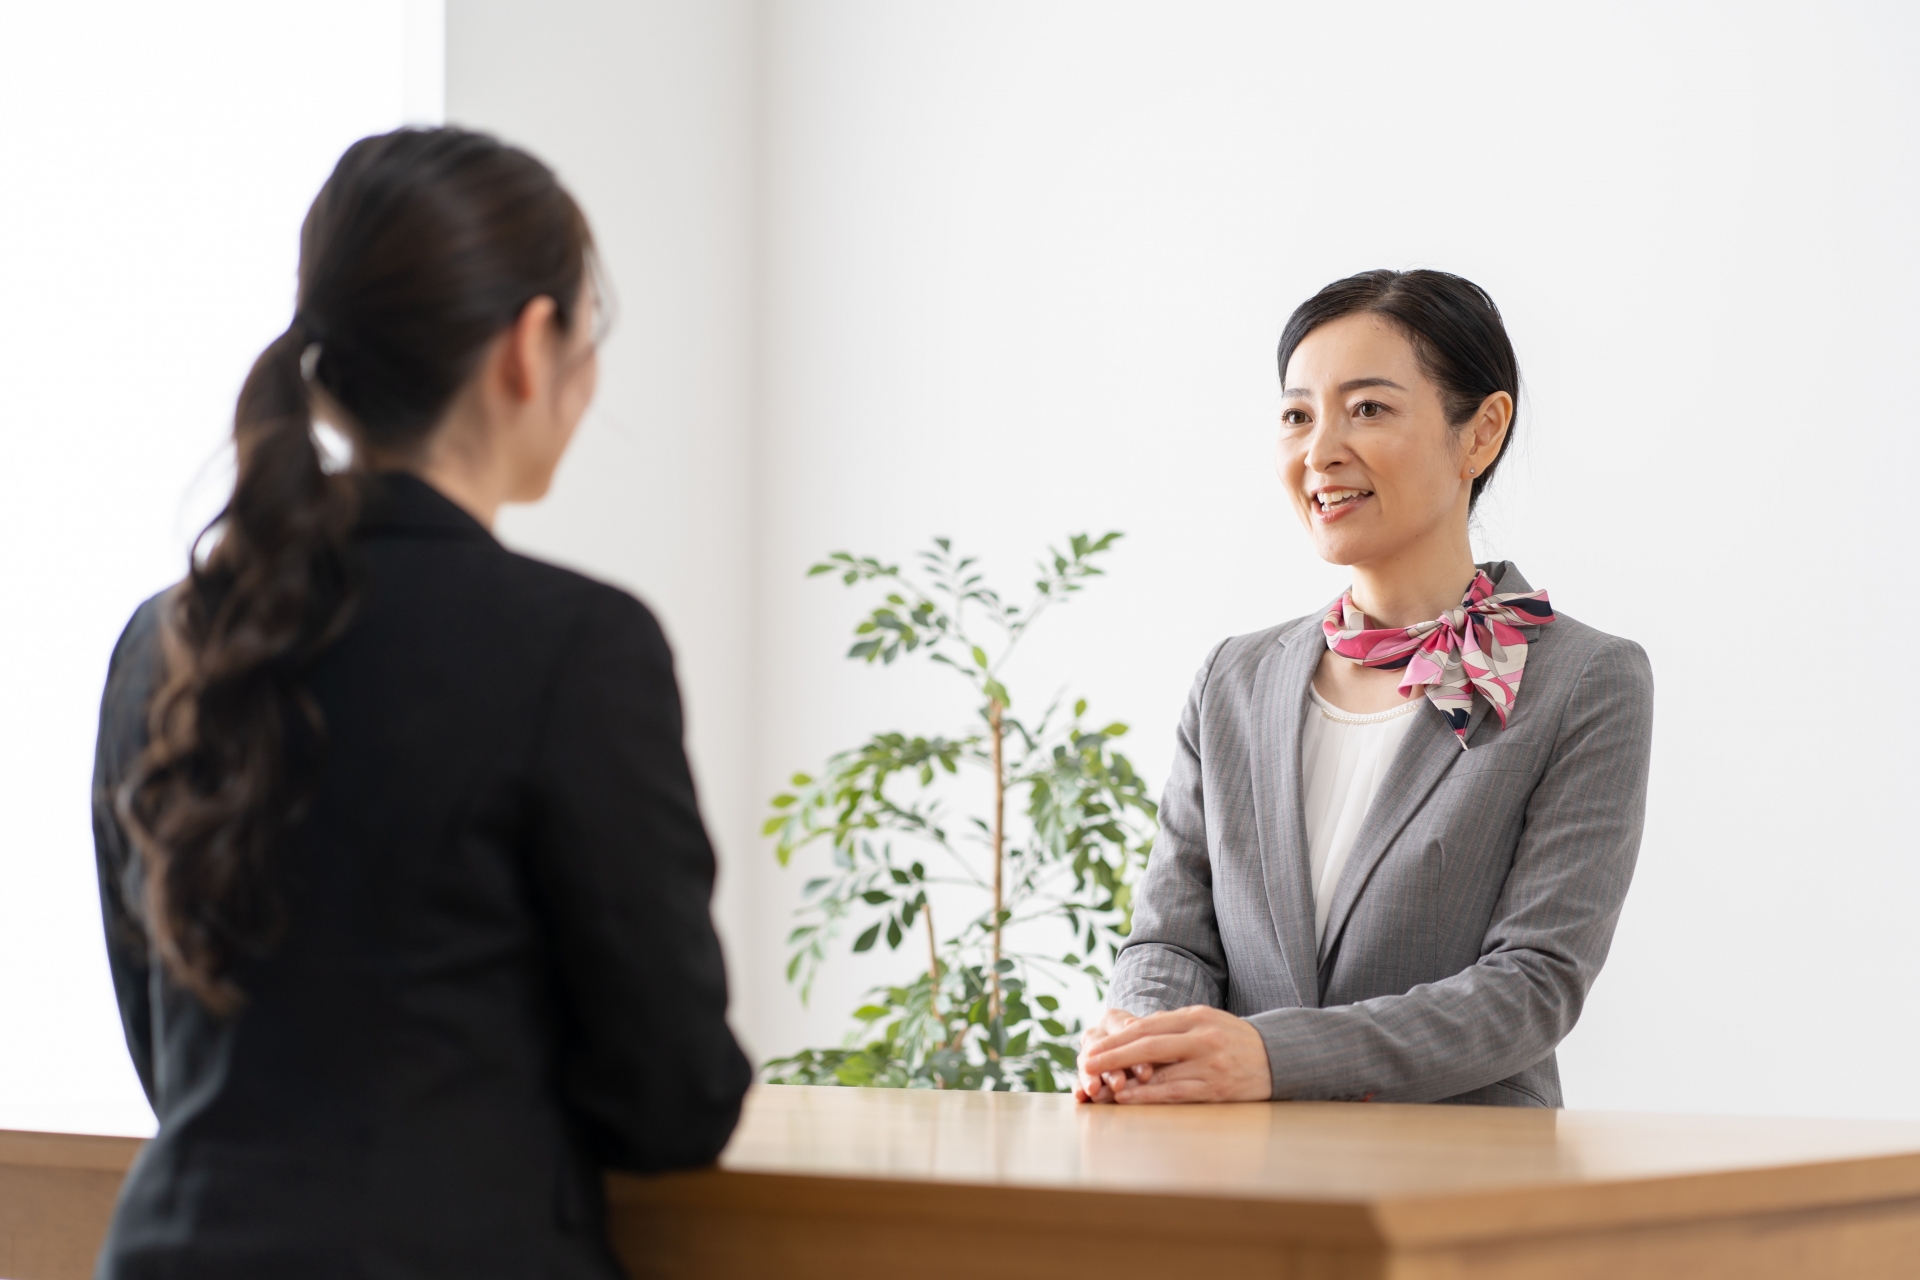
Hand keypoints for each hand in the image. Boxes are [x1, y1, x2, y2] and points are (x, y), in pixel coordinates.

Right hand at [1074, 1008, 1152, 1102]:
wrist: (1139, 1049)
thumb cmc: (1153, 1039)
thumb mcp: (1155, 1033)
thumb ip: (1152, 1032)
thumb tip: (1144, 1024)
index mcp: (1113, 1019)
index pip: (1121, 1032)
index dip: (1131, 1051)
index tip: (1146, 1073)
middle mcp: (1096, 1034)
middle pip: (1099, 1048)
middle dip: (1110, 1068)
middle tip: (1119, 1084)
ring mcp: (1087, 1053)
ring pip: (1085, 1064)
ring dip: (1089, 1078)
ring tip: (1094, 1091)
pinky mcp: (1084, 1073)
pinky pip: (1078, 1080)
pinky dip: (1078, 1088)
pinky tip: (1080, 1097)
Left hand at [1077, 1005, 1271, 1103]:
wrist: (1278, 1057)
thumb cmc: (1233, 1040)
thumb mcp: (1206, 1021)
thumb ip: (1172, 1026)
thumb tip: (1133, 1031)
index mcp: (1196, 1017)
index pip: (1148, 1027)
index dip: (1116, 1038)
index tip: (1092, 1047)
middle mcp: (1202, 1038)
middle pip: (1148, 1046)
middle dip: (1112, 1055)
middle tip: (1086, 1062)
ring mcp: (1210, 1065)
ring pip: (1159, 1073)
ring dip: (1125, 1080)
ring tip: (1099, 1085)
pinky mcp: (1216, 1090)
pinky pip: (1175, 1094)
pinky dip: (1148, 1097)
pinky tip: (1128, 1099)